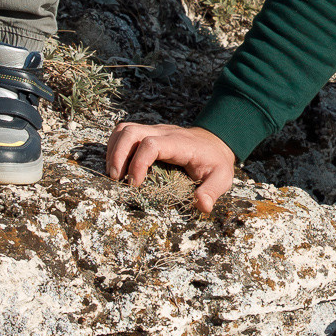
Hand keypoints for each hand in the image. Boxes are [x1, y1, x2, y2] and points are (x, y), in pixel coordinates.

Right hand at [106, 119, 235, 213]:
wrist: (215, 143)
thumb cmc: (215, 162)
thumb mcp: (222, 178)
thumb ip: (212, 191)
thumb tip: (202, 206)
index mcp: (179, 144)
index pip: (151, 144)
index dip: (138, 164)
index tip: (135, 185)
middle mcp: (163, 133)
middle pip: (131, 132)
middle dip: (118, 155)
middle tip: (116, 180)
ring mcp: (153, 131)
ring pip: (124, 129)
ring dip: (113, 151)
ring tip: (114, 175)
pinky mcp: (147, 133)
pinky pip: (124, 133)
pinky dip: (115, 148)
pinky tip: (117, 167)